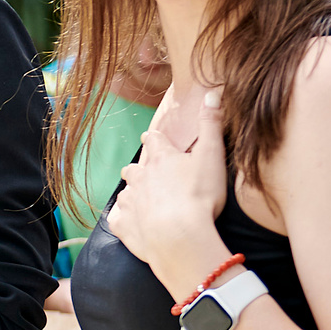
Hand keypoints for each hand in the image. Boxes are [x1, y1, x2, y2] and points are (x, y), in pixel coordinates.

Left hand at [103, 89, 233, 301]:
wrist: (179, 237)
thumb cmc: (199, 195)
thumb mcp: (212, 155)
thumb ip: (212, 124)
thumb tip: (212, 92)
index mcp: (160, 158)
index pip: (155, 141)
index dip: (156, 139)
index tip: (154, 137)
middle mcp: (139, 177)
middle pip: (134, 167)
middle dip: (140, 168)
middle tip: (149, 173)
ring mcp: (129, 201)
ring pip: (126, 193)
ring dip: (133, 194)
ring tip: (143, 199)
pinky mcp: (123, 225)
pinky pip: (118, 220)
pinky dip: (124, 220)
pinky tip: (130, 223)